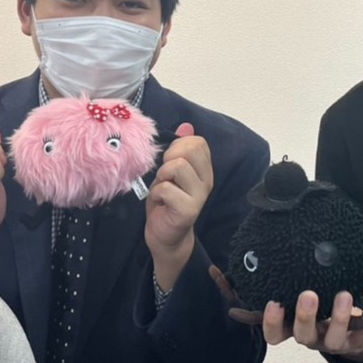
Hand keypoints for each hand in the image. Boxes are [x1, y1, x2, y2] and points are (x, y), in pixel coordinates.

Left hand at [145, 122, 212, 289]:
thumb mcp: (171, 171)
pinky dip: (156, 193)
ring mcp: (200, 196)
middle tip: (164, 177)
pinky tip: (159, 202)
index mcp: (205, 169)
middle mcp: (207, 180)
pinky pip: (166, 188)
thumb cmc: (167, 202)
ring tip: (162, 189)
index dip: (178, 146)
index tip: (170, 162)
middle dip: (168, 159)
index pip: (197, 141)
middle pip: (188, 150)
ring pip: (177, 166)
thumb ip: (179, 149)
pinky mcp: (189, 210)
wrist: (166, 236)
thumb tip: (186, 126)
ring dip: (161, 177)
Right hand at [262, 288, 362, 362]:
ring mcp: (335, 342)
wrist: (351, 334)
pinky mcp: (358, 340)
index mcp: (294, 327)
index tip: (273, 303)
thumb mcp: (303, 296)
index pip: (275, 333)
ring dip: (339, 318)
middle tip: (309, 296)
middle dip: (305, 316)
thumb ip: (295, 282)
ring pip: (334, 339)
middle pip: (303, 335)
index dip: (272, 323)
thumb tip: (289, 253)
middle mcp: (312, 337)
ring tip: (344, 295)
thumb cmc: (321, 308)